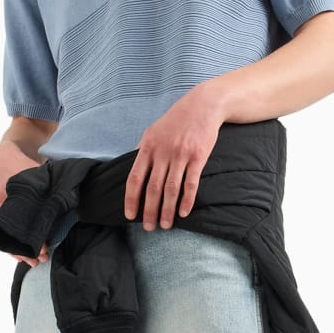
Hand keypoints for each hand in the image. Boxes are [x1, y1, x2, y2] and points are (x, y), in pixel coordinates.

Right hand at [0, 141, 49, 266]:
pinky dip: (7, 245)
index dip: (34, 237)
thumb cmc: (19, 164)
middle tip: (43, 258)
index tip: (45, 247)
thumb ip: (44, 189)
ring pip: (4, 236)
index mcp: (10, 192)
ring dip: (17, 251)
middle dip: (27, 248)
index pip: (24, 222)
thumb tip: (62, 204)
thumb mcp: (33, 172)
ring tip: (32, 262)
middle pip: (13, 232)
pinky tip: (17, 255)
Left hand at [123, 83, 223, 229]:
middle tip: (149, 227)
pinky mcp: (198, 157)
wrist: (203, 105)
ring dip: (167, 210)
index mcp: (148, 147)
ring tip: (165, 225)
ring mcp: (180, 155)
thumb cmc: (177, 120)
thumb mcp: (153, 130)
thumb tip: (131, 167)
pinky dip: (186, 200)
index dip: (131, 199)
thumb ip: (142, 150)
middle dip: (149, 211)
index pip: (135, 178)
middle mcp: (162, 152)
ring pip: (170, 189)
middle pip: (152, 188)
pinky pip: (191, 183)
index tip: (130, 215)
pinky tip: (183, 213)